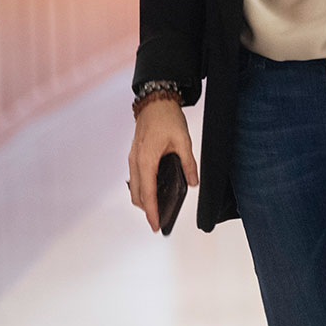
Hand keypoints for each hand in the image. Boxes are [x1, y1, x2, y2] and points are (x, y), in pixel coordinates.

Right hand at [128, 98, 197, 232]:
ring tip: (158, 207)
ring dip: (143, 199)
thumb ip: (188, 163)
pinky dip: (141, 188)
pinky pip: (134, 178)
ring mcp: (133, 158)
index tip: (156, 225)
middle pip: (136, 195)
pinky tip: (154, 190)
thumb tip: (193, 182)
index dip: (152, 212)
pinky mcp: (134, 154)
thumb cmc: (166, 117)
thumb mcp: (183, 140)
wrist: (154, 100)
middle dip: (146, 209)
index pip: (147, 193)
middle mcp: (136, 161)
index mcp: (146, 160)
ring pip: (133, 187)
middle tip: (160, 220)